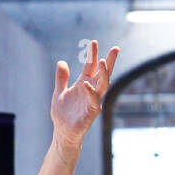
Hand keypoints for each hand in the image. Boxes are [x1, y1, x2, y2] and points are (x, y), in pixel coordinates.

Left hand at [51, 40, 118, 155]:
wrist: (63, 133)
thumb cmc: (63, 114)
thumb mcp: (59, 92)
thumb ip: (61, 78)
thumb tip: (61, 62)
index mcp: (84, 84)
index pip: (90, 67)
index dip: (92, 55)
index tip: (94, 42)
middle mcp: (91, 91)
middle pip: (103, 74)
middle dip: (109, 61)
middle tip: (116, 49)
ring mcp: (93, 101)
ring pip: (103, 85)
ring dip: (104, 74)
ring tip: (103, 61)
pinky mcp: (91, 112)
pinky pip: (94, 100)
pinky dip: (90, 92)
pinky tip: (85, 84)